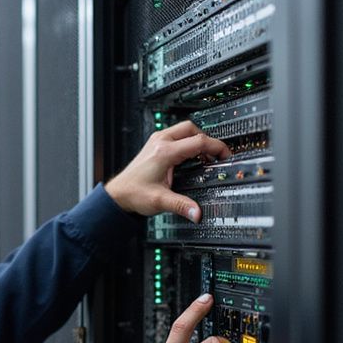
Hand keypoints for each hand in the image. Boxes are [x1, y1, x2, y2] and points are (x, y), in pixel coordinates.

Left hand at [104, 121, 229, 221]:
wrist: (117, 194)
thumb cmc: (133, 194)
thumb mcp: (160, 201)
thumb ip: (181, 206)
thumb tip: (197, 213)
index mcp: (164, 152)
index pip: (198, 141)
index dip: (216, 147)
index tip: (225, 155)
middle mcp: (160, 142)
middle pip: (192, 129)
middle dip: (207, 140)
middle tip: (215, 155)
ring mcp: (157, 141)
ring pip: (184, 130)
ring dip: (197, 140)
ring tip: (204, 157)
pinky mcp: (155, 145)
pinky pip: (177, 136)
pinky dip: (187, 143)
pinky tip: (190, 157)